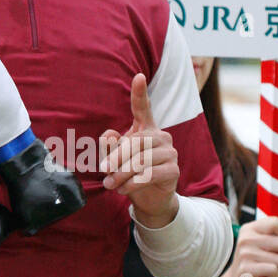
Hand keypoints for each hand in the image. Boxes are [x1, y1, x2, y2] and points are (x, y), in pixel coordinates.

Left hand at [98, 74, 179, 226]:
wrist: (149, 200)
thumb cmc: (130, 174)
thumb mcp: (115, 160)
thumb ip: (110, 147)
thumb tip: (108, 135)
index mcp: (146, 129)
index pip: (143, 108)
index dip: (139, 93)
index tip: (139, 76)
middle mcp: (161, 136)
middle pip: (136, 141)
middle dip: (117, 157)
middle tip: (103, 170)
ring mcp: (170, 152)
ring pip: (142, 159)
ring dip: (122, 173)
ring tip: (110, 184)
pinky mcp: (174, 170)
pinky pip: (150, 174)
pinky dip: (133, 183)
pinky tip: (124, 189)